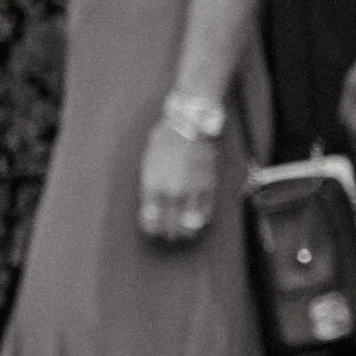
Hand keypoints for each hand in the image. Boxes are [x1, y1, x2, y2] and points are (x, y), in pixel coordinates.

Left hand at [138, 120, 218, 244]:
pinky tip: (197, 219)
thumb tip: (152, 205)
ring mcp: (191, 191)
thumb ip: (150, 186)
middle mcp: (172, 192)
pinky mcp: (208, 187)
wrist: (189, 123)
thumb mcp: (148, 162)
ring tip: (184, 231)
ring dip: (186, 231)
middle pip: (170, 227)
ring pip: (190, 226)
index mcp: (153, 186)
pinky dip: (201, 220)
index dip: (152, 228)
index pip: (151, 221)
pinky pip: (205, 214)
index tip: (154, 227)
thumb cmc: (165, 138)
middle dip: (168, 232)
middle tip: (169, 232)